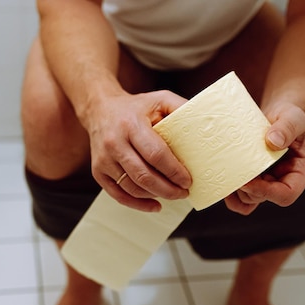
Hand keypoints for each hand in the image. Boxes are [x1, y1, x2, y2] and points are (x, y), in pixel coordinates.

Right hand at [86, 90, 191, 211]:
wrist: (99, 109)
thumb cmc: (135, 106)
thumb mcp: (160, 99)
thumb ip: (181, 109)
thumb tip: (206, 125)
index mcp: (131, 125)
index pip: (156, 154)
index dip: (174, 171)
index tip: (188, 180)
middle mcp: (114, 143)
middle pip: (144, 176)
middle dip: (168, 189)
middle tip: (184, 192)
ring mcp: (103, 160)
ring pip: (132, 187)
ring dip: (156, 196)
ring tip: (173, 195)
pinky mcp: (97, 172)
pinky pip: (118, 195)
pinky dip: (138, 204)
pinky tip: (154, 205)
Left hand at [224, 102, 304, 214]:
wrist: (275, 115)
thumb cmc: (288, 116)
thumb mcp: (293, 116)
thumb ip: (287, 127)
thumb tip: (273, 141)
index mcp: (300, 172)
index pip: (287, 194)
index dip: (266, 192)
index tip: (248, 180)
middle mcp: (283, 182)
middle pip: (264, 198)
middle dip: (247, 187)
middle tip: (232, 168)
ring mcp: (266, 183)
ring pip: (249, 200)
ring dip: (236, 190)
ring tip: (227, 170)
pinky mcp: (252, 181)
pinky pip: (240, 199)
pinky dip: (230, 195)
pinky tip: (222, 179)